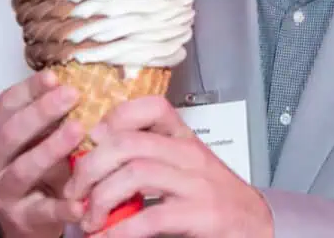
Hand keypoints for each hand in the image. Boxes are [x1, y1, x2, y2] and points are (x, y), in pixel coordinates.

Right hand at [0, 70, 86, 236]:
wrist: (27, 217)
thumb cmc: (30, 165)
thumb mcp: (32, 136)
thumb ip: (44, 113)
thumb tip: (74, 83)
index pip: (2, 107)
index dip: (27, 90)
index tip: (53, 76)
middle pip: (9, 135)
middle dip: (40, 112)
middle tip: (71, 94)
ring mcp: (1, 193)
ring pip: (22, 169)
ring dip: (50, 148)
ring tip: (78, 129)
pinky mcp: (22, 219)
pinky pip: (43, 211)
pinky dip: (62, 207)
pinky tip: (80, 200)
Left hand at [64, 96, 273, 237]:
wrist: (259, 228)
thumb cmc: (217, 202)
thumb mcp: (187, 172)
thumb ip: (151, 162)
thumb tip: (95, 163)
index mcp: (185, 141)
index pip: (152, 107)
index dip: (115, 117)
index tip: (92, 139)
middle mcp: (191, 157)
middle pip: (129, 143)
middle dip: (90, 167)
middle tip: (75, 191)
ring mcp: (198, 185)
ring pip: (136, 173)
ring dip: (101, 198)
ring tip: (89, 219)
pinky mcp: (201, 216)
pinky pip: (150, 218)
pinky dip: (119, 231)